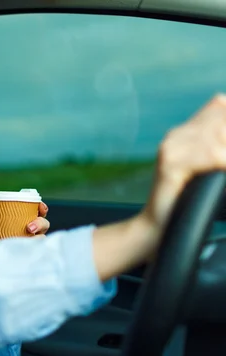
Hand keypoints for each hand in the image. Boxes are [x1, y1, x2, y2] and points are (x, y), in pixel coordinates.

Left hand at [0, 202, 49, 252]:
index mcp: (25, 224)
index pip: (37, 214)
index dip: (41, 208)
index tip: (39, 206)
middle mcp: (32, 234)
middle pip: (44, 223)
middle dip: (40, 222)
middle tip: (29, 227)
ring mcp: (33, 245)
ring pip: (43, 236)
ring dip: (38, 235)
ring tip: (29, 236)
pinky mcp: (33, 255)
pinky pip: (39, 249)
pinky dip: (36, 246)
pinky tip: (30, 245)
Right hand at [142, 94, 225, 231]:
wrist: (159, 227)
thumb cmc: (188, 201)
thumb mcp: (207, 168)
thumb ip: (217, 149)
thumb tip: (225, 132)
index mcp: (185, 132)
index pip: (219, 106)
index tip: (225, 154)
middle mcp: (175, 135)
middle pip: (220, 120)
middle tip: (225, 164)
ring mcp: (170, 149)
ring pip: (217, 136)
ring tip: (223, 169)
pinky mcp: (169, 165)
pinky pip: (208, 154)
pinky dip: (222, 163)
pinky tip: (222, 174)